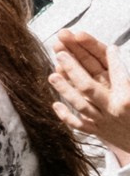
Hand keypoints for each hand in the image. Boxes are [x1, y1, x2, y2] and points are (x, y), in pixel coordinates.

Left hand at [52, 30, 129, 154]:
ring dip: (65, 90)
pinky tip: (55, 105)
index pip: (117, 74)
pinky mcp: (97, 131)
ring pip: (80, 105)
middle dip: (74, 69)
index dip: (108, 59)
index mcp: (127, 97)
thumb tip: (110, 50)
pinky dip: (66, 116)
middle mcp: (113, 109)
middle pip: (89, 87)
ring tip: (52, 76)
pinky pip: (79, 124)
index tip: (95, 43)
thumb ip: (120, 76)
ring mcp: (103, 121)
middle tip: (60, 53)